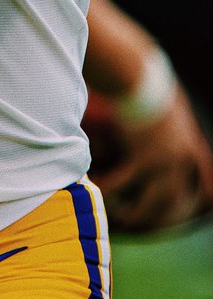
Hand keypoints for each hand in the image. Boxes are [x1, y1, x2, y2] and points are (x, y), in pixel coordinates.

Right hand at [92, 87, 212, 232]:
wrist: (139, 77)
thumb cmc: (148, 80)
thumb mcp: (166, 98)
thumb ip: (167, 114)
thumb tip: (165, 107)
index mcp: (186, 144)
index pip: (201, 174)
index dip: (201, 189)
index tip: (200, 201)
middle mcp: (178, 158)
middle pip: (174, 197)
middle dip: (159, 214)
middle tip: (143, 220)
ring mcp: (161, 161)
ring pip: (150, 200)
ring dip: (134, 212)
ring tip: (119, 216)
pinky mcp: (140, 158)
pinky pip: (123, 183)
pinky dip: (110, 189)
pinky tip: (97, 188)